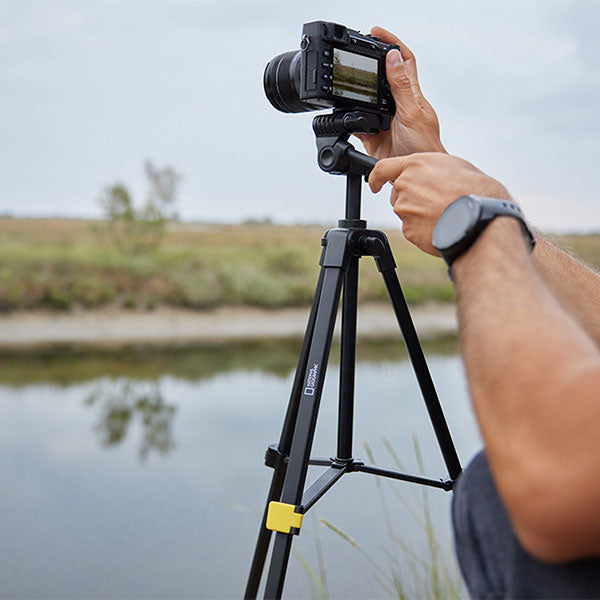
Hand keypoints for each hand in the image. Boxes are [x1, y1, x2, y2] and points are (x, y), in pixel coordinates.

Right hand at [355, 27, 445, 158]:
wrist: (415, 174)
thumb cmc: (424, 146)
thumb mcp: (412, 112)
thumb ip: (401, 86)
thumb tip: (393, 57)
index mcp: (410, 94)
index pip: (403, 60)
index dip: (391, 43)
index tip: (376, 32)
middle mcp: (397, 104)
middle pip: (382, 75)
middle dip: (371, 61)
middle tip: (356, 50)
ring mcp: (384, 119)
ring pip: (367, 98)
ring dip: (358, 90)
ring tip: (347, 80)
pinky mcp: (372, 136)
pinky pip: (357, 123)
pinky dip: (349, 119)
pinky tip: (344, 115)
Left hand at [368, 153, 511, 255]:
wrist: (481, 218)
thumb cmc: (475, 190)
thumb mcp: (454, 166)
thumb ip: (431, 169)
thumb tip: (427, 176)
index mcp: (415, 165)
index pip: (382, 168)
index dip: (376, 177)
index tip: (374, 184)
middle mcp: (405, 185)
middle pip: (398, 194)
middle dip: (411, 198)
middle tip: (436, 202)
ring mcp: (405, 209)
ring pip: (406, 212)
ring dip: (419, 214)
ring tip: (444, 213)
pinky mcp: (408, 230)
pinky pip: (412, 230)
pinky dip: (424, 230)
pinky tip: (442, 226)